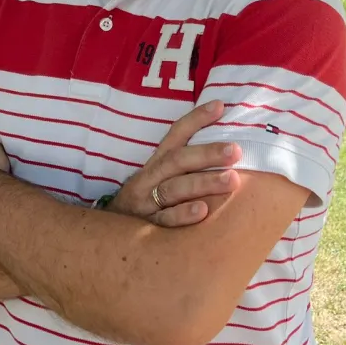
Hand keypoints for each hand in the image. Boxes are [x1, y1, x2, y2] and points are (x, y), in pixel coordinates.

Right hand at [106, 100, 242, 226]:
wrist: (109, 237)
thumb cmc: (147, 204)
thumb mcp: (159, 180)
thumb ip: (185, 166)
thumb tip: (225, 149)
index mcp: (155, 164)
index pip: (175, 135)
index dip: (196, 119)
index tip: (220, 106)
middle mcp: (149, 179)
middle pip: (177, 161)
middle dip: (207, 154)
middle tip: (236, 150)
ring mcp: (145, 203)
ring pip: (174, 189)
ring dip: (203, 183)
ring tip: (232, 180)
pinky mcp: (145, 228)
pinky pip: (164, 220)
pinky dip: (183, 215)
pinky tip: (203, 211)